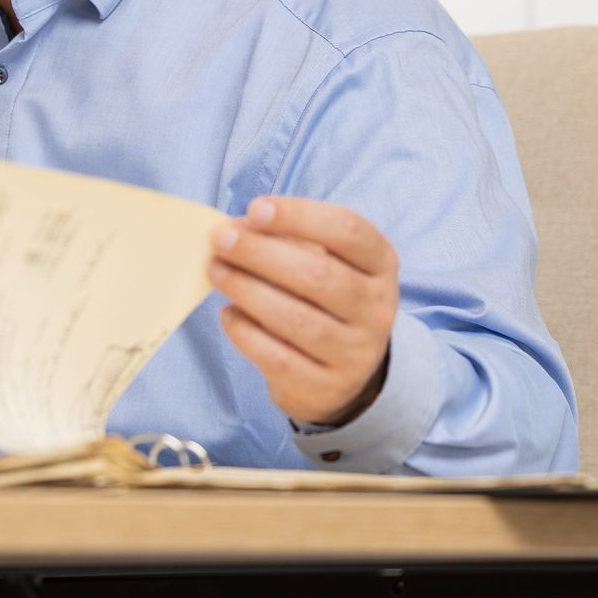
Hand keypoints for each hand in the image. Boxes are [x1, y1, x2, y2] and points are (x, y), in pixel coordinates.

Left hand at [208, 196, 398, 426]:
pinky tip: (229, 314)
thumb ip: (288, 240)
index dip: (299, 215)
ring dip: (247, 289)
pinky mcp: (327, 388)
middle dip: (261, 253)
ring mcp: (356, 353)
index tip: (255, 208)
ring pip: (296, 319)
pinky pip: (279, 359)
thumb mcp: (324, 261)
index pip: (348, 231)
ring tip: (217, 271)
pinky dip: (246, 333)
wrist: (344, 372)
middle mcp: (377, 309)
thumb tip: (236, 230)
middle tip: (221, 240)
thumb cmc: (324, 298)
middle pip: (319, 275)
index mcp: (381, 264)